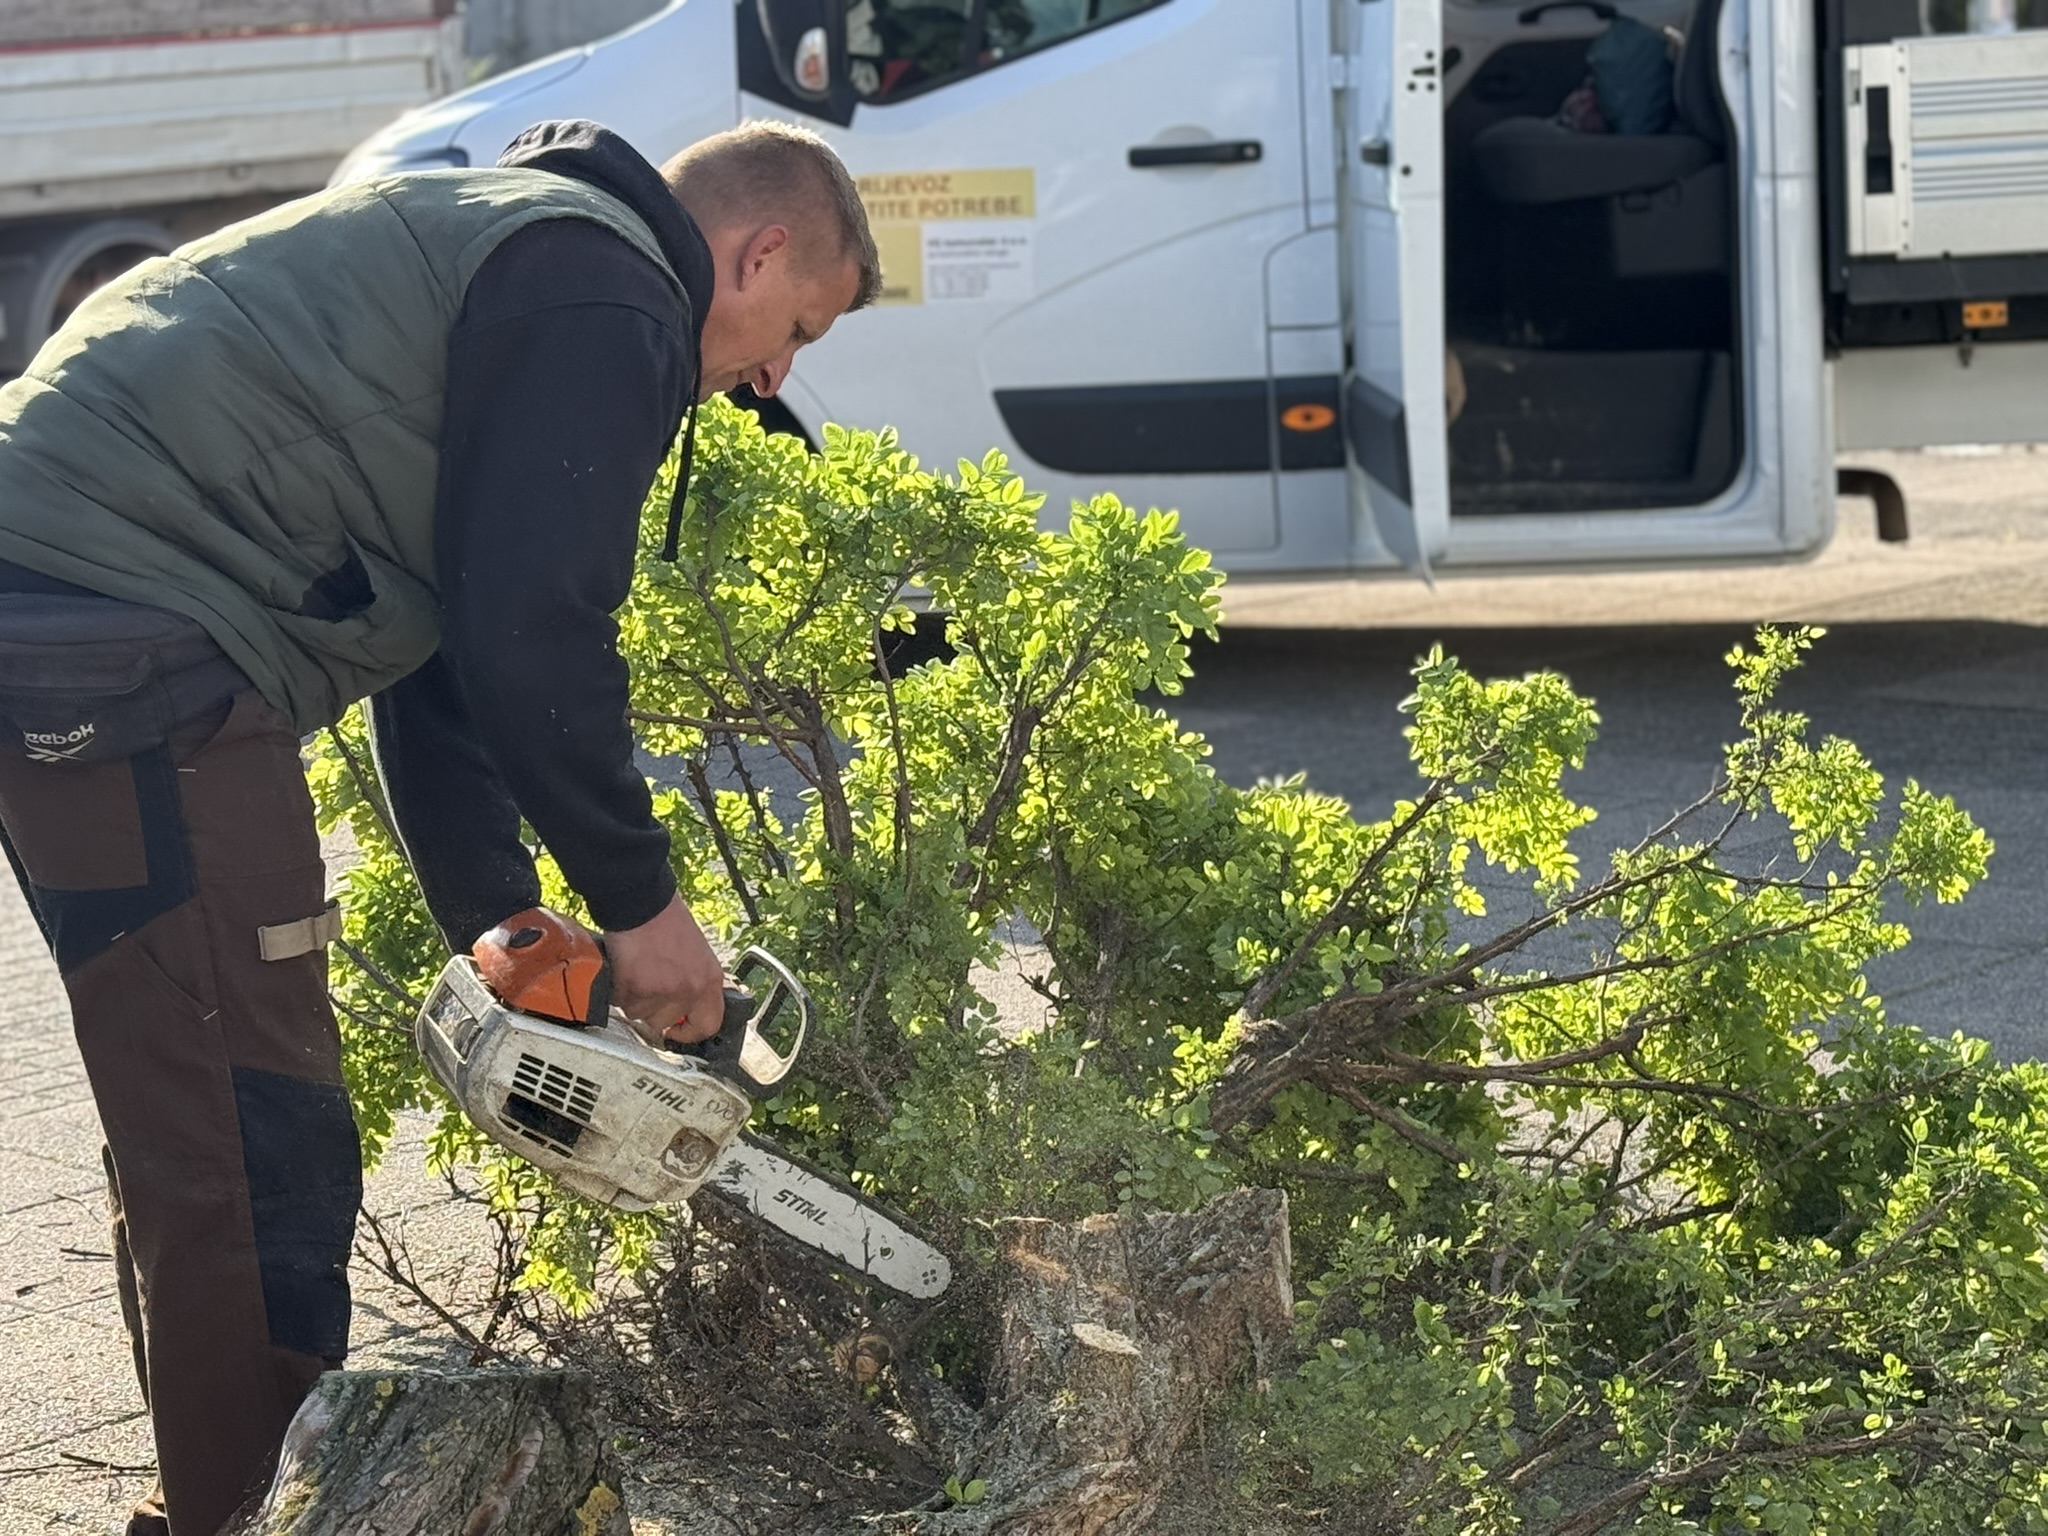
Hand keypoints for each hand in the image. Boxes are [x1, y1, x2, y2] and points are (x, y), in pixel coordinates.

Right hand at [604, 894, 726, 1044]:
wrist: (641, 901)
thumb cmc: (665, 920)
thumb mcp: (696, 953)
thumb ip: (693, 982)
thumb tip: (685, 1008)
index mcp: (709, 979)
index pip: (709, 1024)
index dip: (689, 1033)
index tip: (676, 1030)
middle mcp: (690, 989)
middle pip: (665, 1022)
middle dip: (651, 1010)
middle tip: (645, 986)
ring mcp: (663, 990)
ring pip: (639, 1014)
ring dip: (632, 998)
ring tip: (635, 970)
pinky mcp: (637, 987)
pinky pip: (621, 1002)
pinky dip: (617, 989)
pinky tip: (624, 967)